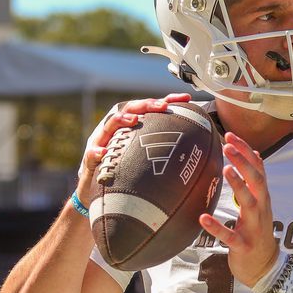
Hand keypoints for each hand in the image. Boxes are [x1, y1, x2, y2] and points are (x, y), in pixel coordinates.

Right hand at [77, 93, 191, 199]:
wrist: (98, 193)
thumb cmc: (127, 173)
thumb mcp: (147, 161)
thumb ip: (167, 154)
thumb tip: (201, 154)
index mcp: (132, 127)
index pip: (150, 109)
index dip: (167, 101)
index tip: (186, 98)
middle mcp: (117, 130)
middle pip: (131, 109)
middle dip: (147, 105)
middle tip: (162, 106)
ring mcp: (102, 142)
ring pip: (109, 125)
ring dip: (121, 120)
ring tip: (134, 119)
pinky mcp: (91, 160)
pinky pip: (92, 154)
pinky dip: (97, 152)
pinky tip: (103, 153)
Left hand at [198, 132, 279, 287]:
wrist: (265, 268)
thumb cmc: (258, 233)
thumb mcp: (260, 205)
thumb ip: (256, 182)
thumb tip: (255, 154)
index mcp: (263, 199)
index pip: (258, 169)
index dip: (246, 152)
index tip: (231, 135)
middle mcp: (261, 210)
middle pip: (256, 181)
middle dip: (244, 162)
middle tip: (228, 145)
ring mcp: (254, 228)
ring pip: (249, 204)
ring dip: (239, 186)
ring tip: (226, 170)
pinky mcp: (243, 246)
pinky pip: (230, 236)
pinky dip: (217, 228)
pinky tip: (202, 218)